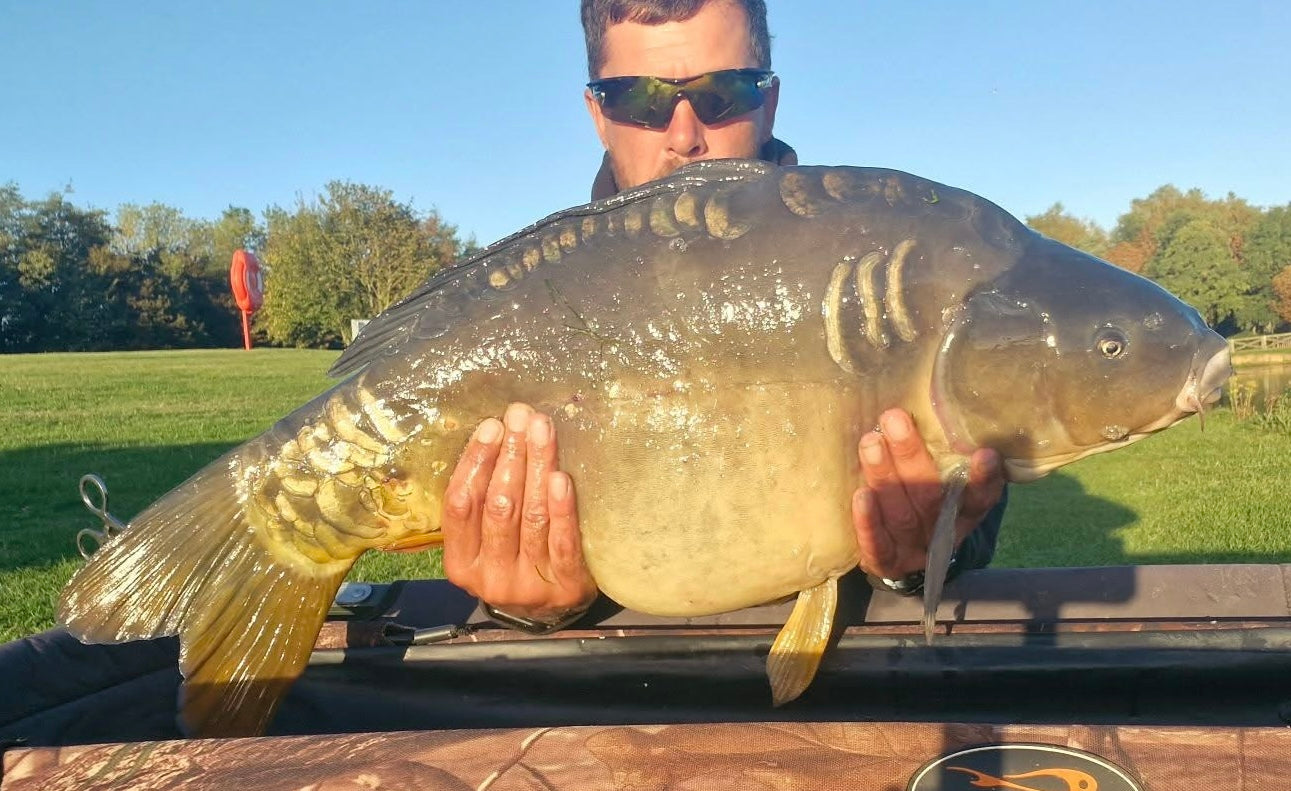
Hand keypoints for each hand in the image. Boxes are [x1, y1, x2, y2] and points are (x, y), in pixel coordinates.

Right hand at [441, 403, 597, 622]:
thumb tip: (496, 432)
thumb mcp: (485, 542)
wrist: (551, 614)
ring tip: (542, 432)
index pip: (461, 505)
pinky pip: (562, 541)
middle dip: (510, 456)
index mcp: (461, 563)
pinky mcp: (565, 586)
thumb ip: (482, 501)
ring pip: (531, 517)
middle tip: (521, 418)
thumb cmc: (514, 560)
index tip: (492, 426)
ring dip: (537, 468)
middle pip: (498, 507)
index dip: (476, 463)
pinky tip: (561, 478)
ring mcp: (528, 583)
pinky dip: (562, 508)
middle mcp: (490, 576)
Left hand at [852, 408, 1004, 579]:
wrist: (905, 558)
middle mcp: (942, 530)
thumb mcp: (944, 482)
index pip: (980, 496)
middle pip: (930, 495)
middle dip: (912, 455)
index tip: (985, 453)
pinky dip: (868, 521)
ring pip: (900, 512)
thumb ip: (946, 454)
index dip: (984, 478)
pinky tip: (860, 495)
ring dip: (884, 476)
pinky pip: (877, 543)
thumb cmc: (924, 502)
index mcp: (964, 511)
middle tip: (895, 418)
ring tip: (870, 442)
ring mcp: (913, 548)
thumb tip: (940, 402)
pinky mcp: (886, 561)